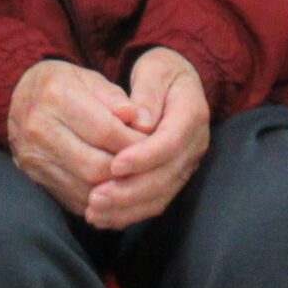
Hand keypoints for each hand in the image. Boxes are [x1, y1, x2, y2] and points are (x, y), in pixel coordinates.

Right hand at [8, 58, 142, 216]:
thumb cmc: (63, 85)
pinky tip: (113, 189)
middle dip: (128, 170)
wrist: (19, 98)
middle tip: (147, 166)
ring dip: (115, 189)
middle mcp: (40, 129)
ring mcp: (34, 158)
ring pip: (86, 188)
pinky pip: (74, 199)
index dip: (135, 142)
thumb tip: (140, 121)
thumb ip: (115, 98)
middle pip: (96, 165)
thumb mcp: (88, 78)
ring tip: (133, 178)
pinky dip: (99, 199)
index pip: (106, 130)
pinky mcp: (34, 178)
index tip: (154, 144)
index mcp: (56, 97)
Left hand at [84, 48, 209, 230]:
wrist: (177, 82)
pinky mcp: (174, 178)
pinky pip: (155, 202)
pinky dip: (129, 213)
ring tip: (93, 211)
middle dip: (129, 191)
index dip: (143, 157)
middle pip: (165, 177)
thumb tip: (141, 122)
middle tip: (95, 197)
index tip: (114, 164)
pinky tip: (103, 217)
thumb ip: (147, 93)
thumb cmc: (161, 72)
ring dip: (126, 208)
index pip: (169, 143)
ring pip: (160, 196)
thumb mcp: (154, 70)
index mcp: (192, 114)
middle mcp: (194, 145)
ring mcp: (186, 165)